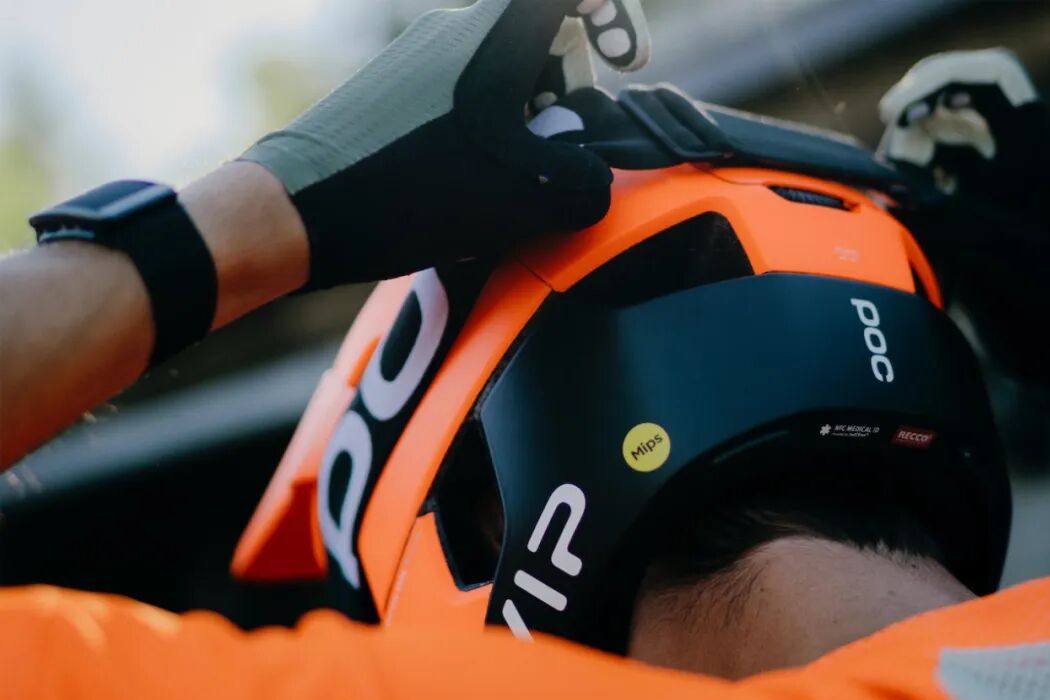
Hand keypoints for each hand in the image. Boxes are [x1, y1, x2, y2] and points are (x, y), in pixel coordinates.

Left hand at [241, 0, 650, 288]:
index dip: (615, 14)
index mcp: (497, 37)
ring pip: (502, 72)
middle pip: (542, 40)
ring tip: (504, 185)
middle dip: (566, 95)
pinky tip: (463, 186)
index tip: (628, 62)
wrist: (302, 210)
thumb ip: (584, 184)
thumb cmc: (415, 194)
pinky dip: (484, 132)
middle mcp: (457, 30)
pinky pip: (462, 93)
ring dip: (523, 123)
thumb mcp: (523, 198)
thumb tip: (595, 178)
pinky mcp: (392, 84)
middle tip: (555, 156)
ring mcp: (419, 53)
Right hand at [879, 49, 1049, 416]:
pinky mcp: (969, 228)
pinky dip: (904, 198)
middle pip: (950, 113)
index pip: (987, 78)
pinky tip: (894, 215)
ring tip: (890, 196)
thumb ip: (944, 216)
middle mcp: (1007, 165)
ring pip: (935, 153)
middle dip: (910, 127)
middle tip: (889, 165)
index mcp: (1030, 152)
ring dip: (902, 164)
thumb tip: (890, 192)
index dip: (938, 78)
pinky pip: (928, 195)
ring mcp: (988, 196)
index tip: (895, 110)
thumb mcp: (1000, 250)